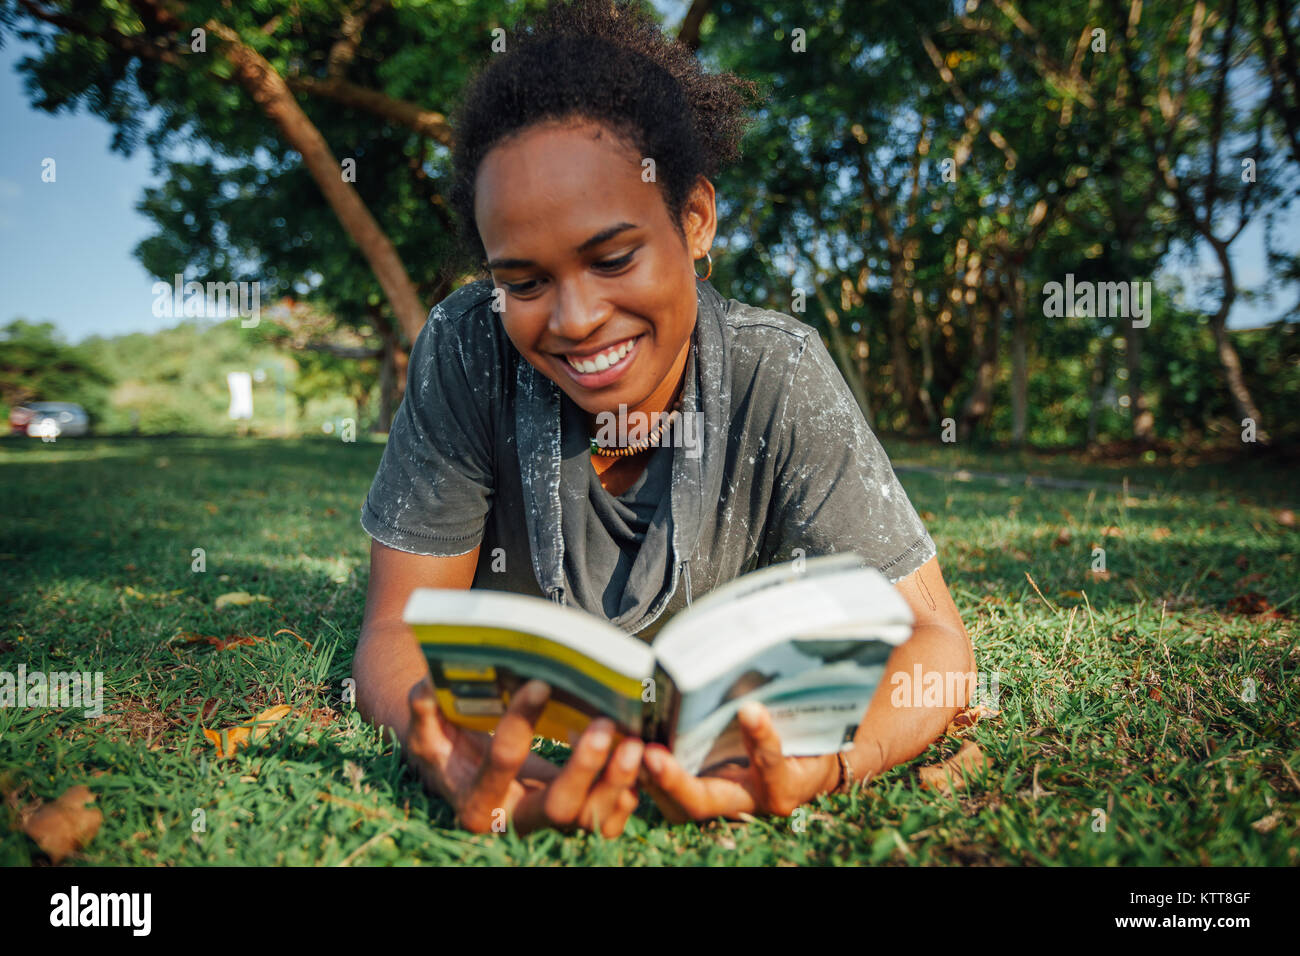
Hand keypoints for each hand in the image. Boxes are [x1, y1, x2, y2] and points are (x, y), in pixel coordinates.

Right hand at [405, 676, 641, 836]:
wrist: (466, 777)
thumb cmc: (447, 750)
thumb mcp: (426, 735)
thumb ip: (424, 714)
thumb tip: (427, 686)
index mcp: (476, 801)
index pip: (502, 762)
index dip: (520, 722)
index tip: (541, 682)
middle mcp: (515, 821)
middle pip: (557, 805)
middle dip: (585, 767)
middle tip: (607, 723)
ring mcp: (548, 825)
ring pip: (590, 818)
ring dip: (616, 781)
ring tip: (634, 742)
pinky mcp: (572, 820)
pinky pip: (606, 821)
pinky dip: (626, 796)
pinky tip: (640, 762)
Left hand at [638, 701, 841, 822]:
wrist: (810, 771)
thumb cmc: (810, 737)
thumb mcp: (809, 721)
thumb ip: (788, 701)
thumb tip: (774, 647)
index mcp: (783, 784)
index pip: (772, 765)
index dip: (762, 740)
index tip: (751, 709)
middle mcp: (749, 801)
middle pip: (704, 802)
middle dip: (676, 781)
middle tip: (653, 755)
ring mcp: (721, 804)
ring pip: (676, 804)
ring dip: (648, 777)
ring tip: (629, 746)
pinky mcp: (698, 798)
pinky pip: (665, 794)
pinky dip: (643, 773)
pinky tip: (624, 744)